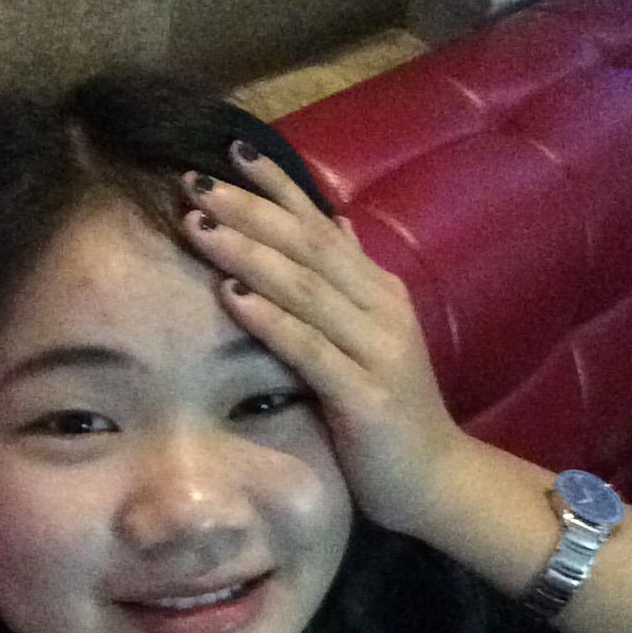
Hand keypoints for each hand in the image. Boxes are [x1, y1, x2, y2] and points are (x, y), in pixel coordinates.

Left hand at [179, 141, 462, 540]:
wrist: (438, 482)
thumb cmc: (393, 412)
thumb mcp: (374, 336)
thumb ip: (352, 280)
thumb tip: (337, 221)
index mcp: (379, 291)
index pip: (320, 225)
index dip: (276, 187)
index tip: (229, 151)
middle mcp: (381, 309)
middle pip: (307, 246)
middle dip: (249, 209)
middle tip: (194, 180)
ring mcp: (376, 351)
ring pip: (305, 289)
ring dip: (248, 253)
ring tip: (198, 226)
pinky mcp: (364, 397)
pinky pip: (309, 349)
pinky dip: (270, 319)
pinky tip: (231, 297)